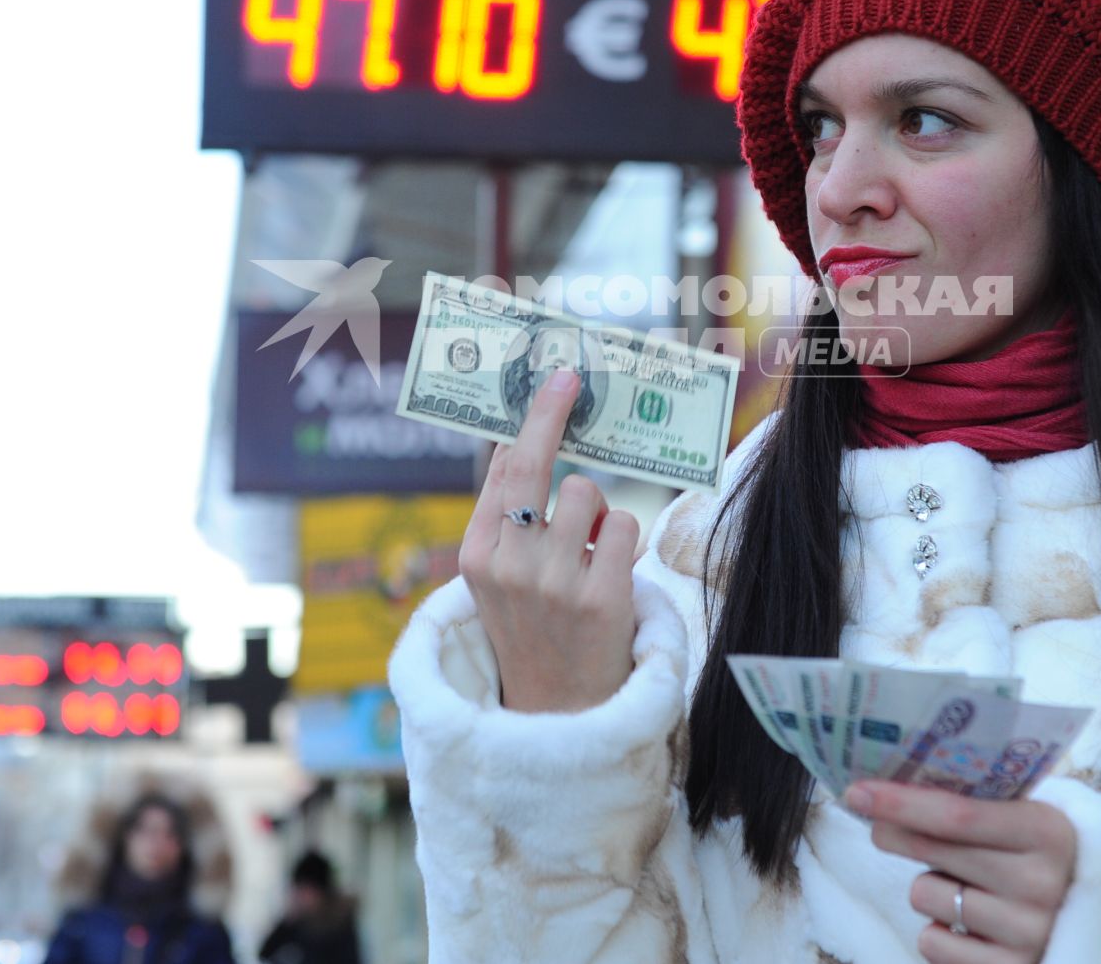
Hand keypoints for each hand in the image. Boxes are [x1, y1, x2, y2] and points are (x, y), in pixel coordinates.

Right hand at [458, 367, 640, 712]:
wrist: (557, 720)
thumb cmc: (533, 634)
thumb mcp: (497, 581)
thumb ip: (505, 520)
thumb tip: (518, 445)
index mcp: (476, 558)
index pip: (501, 469)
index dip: (529, 421)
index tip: (552, 382)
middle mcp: (509, 567)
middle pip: (539, 465)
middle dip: (553, 413)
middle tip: (568, 379)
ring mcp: (555, 583)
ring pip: (586, 494)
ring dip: (597, 512)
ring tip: (589, 551)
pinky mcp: (601, 599)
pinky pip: (623, 527)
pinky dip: (623, 541)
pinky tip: (609, 574)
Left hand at [846, 781, 1076, 962]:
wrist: (1087, 915)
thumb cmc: (1034, 855)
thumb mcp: (1021, 819)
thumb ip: (968, 805)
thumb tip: (884, 794)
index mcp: (1047, 832)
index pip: (957, 815)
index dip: (900, 802)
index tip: (857, 792)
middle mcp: (1042, 884)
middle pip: (935, 852)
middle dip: (894, 833)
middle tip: (880, 825)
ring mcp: (1028, 933)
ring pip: (927, 896)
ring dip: (927, 888)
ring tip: (961, 887)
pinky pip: (932, 943)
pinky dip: (936, 931)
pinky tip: (965, 925)